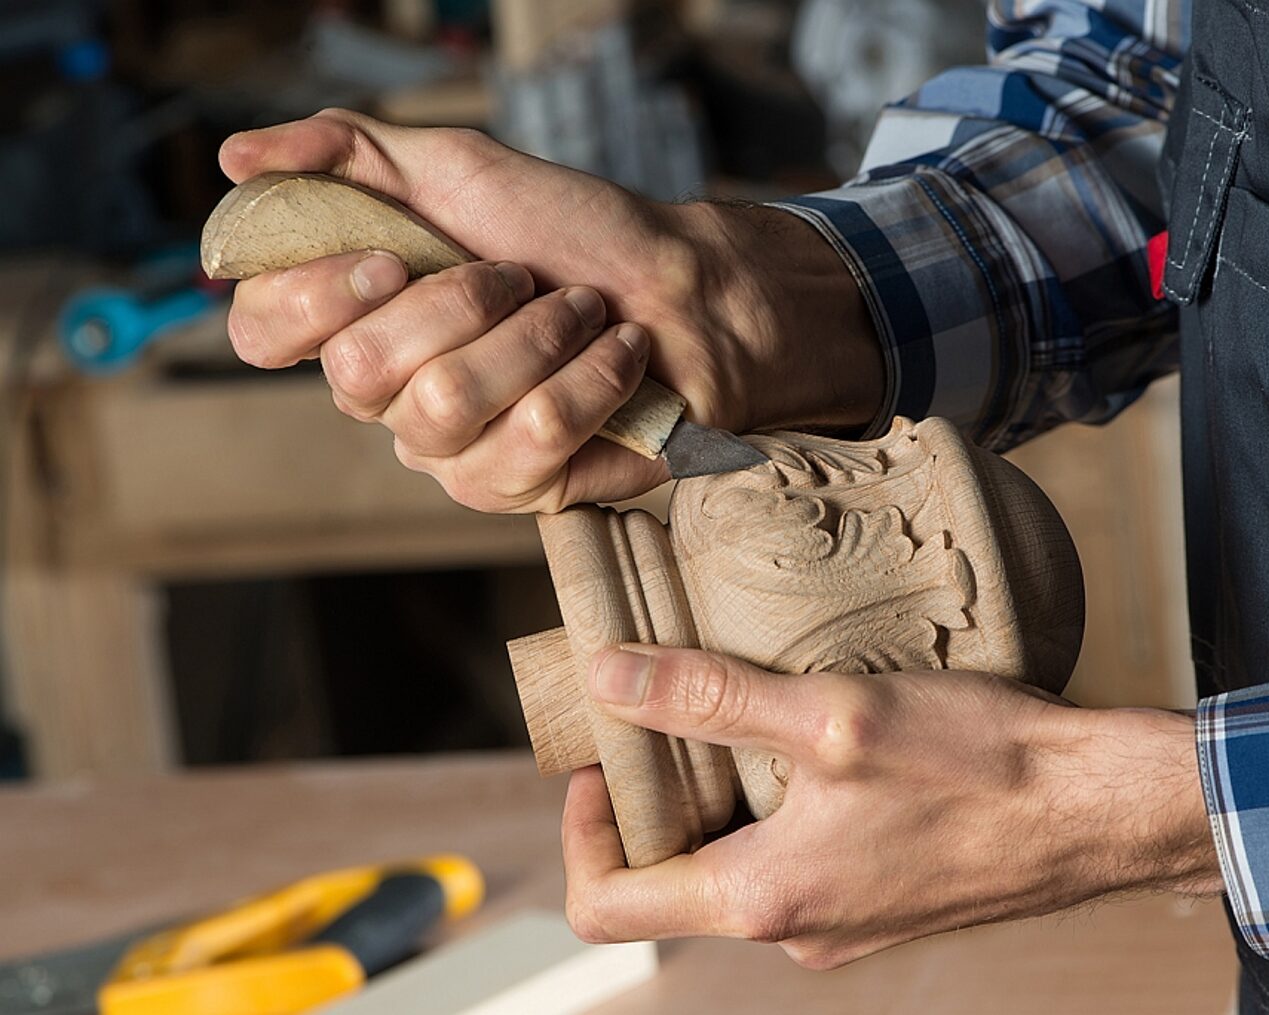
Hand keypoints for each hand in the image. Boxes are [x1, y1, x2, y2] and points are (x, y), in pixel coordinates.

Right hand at [220, 110, 880, 511]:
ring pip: (448, 404)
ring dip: (535, 336)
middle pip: (360, 370)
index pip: (262, 333)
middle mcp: (391, 396)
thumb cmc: (573, 232)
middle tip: (521, 275)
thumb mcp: (459, 167)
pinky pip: (532, 438)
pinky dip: (590, 378)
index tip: (391, 256)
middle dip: (459, 301)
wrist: (686, 290)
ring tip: (580, 311)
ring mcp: (453, 452)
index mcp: (358, 319)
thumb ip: (347, 153)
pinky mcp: (521, 490)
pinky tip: (616, 356)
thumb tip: (237, 161)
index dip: (313, 297)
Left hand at [561, 645, 1222, 968]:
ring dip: (721, 794)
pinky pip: (796, 863)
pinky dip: (779, 807)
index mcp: (764, 897)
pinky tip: (817, 744)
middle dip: (654, 796)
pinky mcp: (880, 902)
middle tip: (669, 708)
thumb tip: (607, 678)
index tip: (601, 757)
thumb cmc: (980, 765)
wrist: (1099, 808)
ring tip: (747, 711)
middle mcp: (794, 930)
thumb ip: (709, 699)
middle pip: (670, 880)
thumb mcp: (829, 715)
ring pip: (737, 866)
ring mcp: (840, 925)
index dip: (581, 830)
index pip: (610, 903)